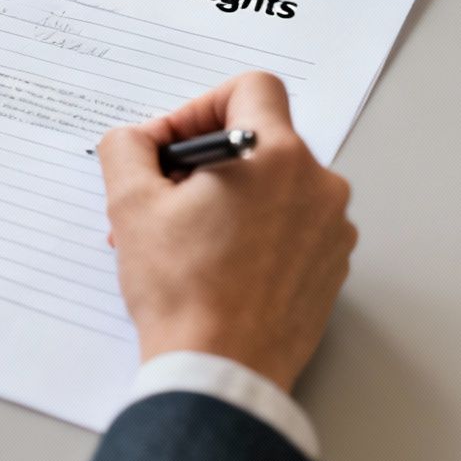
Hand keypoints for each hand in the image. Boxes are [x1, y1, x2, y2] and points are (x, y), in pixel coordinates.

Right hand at [99, 72, 356, 391]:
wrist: (222, 371)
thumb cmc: (184, 294)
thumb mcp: (132, 208)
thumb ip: (128, 149)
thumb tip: (135, 139)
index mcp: (276, 155)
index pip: (251, 89)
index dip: (202, 107)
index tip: (174, 146)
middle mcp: (317, 184)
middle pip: (260, 142)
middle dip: (206, 163)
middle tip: (164, 199)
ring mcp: (332, 227)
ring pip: (276, 187)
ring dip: (230, 200)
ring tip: (183, 241)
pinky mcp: (333, 264)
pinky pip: (295, 227)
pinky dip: (258, 233)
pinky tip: (219, 266)